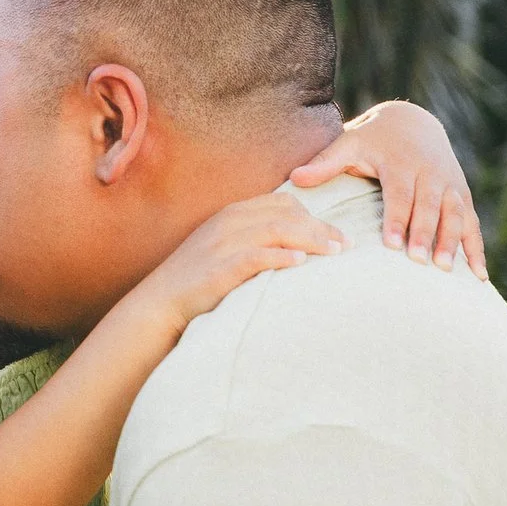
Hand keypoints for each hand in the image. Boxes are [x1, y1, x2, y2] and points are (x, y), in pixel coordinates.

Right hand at [126, 190, 343, 337]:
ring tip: (334, 252)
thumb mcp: (224, 249)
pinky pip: (257, 256)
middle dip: (320, 227)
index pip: (283, 202)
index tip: (335, 235)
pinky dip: (282, 257)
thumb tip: (295, 247)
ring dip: (311, 240)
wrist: (160, 302)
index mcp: (232, 214)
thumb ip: (254, 240)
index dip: (314, 216)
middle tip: (346, 244)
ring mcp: (223, 243)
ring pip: (277, 230)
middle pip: (286, 214)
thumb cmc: (198, 281)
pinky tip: (301, 264)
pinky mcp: (220, 267)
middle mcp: (229, 222)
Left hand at [290, 101, 486, 277]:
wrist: (412, 122)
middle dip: (426, 234)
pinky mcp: (461, 194)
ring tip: (446, 270)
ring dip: (452, 242)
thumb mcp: (349, 144)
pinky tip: (477, 275)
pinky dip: (475, 247)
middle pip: (430, 206)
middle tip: (418, 263)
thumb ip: (325, 163)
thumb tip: (295, 177)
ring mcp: (449, 184)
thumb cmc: (373, 140)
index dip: (397, 218)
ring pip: (455, 214)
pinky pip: (472, 222)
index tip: (392, 244)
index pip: (399, 193)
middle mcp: (430, 173)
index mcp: (401, 163)